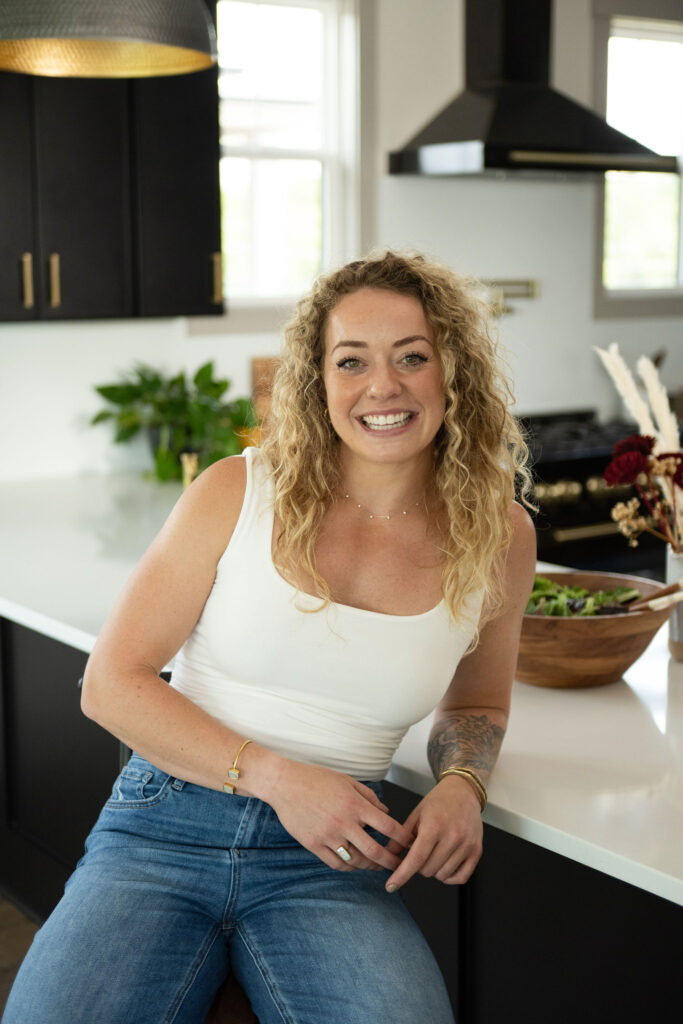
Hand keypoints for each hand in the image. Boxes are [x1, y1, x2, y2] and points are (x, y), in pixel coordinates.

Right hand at [269, 760, 414, 872]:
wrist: (284, 784)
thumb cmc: (317, 779)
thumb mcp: (347, 781)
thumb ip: (368, 797)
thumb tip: (386, 811)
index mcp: (355, 804)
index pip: (388, 827)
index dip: (403, 838)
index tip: (411, 844)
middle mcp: (344, 822)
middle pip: (375, 851)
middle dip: (392, 861)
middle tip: (400, 865)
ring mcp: (328, 835)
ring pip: (356, 861)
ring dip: (371, 866)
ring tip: (378, 866)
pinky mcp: (314, 845)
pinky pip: (337, 863)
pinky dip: (349, 867)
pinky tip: (355, 864)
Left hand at [383, 775, 482, 891]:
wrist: (463, 791)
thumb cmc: (438, 801)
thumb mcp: (416, 814)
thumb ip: (401, 836)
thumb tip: (386, 855)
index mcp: (434, 826)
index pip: (416, 859)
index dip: (401, 875)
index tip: (391, 886)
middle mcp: (452, 836)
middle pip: (428, 870)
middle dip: (418, 866)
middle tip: (420, 852)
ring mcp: (466, 845)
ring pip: (442, 875)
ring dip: (433, 870)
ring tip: (433, 853)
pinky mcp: (477, 851)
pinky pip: (461, 877)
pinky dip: (450, 877)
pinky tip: (445, 864)